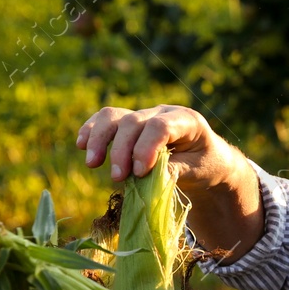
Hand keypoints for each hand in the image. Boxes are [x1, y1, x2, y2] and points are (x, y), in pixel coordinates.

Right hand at [77, 103, 231, 186]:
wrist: (206, 158)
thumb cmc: (205, 165)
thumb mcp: (199, 170)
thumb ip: (176, 169)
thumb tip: (148, 175)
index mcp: (187, 120)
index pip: (160, 126)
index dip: (146, 148)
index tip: (140, 172)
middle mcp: (162, 112)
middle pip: (133, 122)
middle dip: (122, 150)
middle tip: (118, 177)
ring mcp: (144, 115)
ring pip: (115, 117)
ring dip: (100, 139)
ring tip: (92, 163)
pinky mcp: (129, 123)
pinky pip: (106, 120)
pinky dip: (92, 130)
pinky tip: (82, 145)